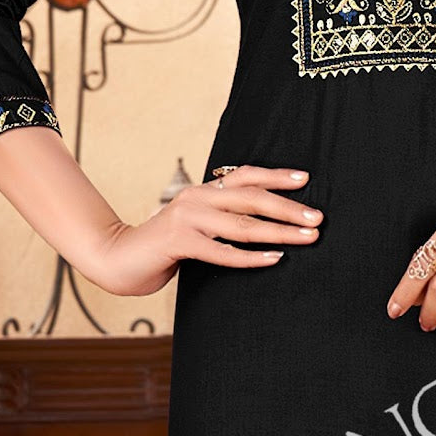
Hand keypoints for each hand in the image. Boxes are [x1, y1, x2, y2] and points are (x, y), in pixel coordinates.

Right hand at [84, 165, 323, 296]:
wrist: (117, 259)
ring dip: (279, 231)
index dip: (276, 176)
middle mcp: (196, 198)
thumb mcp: (195, 226)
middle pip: (251, 197)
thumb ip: (220, 220)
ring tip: (307, 237)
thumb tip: (263, 222)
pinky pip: (222, 251)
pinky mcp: (178, 242)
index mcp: (203, 190)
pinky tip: (273, 259)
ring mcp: (186, 218)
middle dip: (289, 207)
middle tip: (318, 218)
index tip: (306, 179)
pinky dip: (250, 256)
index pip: (246, 176)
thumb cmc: (163, 247)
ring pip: (242, 224)